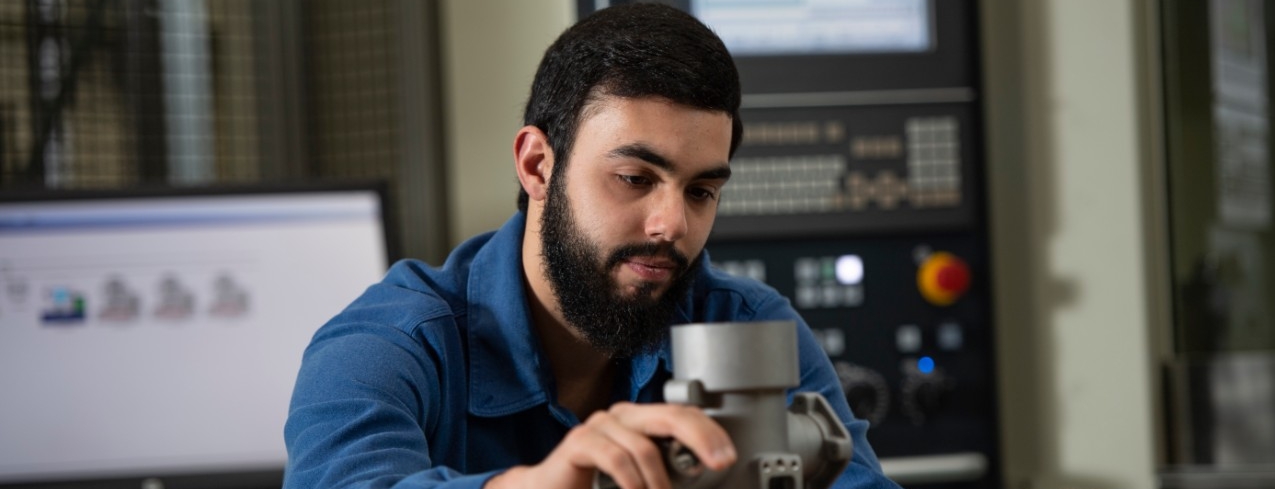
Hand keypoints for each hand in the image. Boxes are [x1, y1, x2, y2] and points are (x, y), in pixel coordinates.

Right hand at [485, 402, 735, 488]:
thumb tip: (704, 473)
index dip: (710, 432)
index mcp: (640, 419)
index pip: (684, 413)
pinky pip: (615, 459)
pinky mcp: (579, 441)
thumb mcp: (641, 476)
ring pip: (643, 447)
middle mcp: (622, 415)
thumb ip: (666, 469)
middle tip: (719, 465)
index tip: (728, 457)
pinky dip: (632, 483)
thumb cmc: (596, 484)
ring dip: (659, 483)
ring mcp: (599, 425)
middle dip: (701, 440)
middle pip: (670, 417)